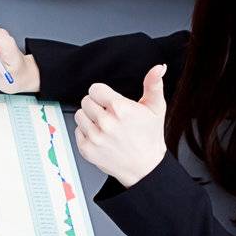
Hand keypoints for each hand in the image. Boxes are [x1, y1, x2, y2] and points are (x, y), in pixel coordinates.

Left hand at [74, 66, 168, 187]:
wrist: (146, 167)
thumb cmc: (149, 137)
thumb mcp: (155, 108)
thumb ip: (153, 84)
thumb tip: (158, 68)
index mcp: (119, 108)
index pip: (94, 89)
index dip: (103, 94)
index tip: (111, 102)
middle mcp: (105, 123)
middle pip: (86, 101)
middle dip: (97, 106)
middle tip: (111, 116)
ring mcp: (95, 137)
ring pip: (79, 115)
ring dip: (90, 119)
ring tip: (106, 127)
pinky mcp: (86, 149)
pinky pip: (77, 130)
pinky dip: (87, 133)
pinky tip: (102, 137)